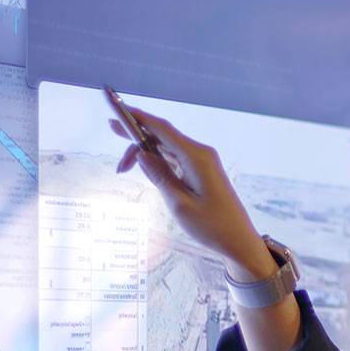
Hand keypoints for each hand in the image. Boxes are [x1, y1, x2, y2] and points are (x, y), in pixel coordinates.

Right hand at [111, 109, 276, 280]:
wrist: (238, 240)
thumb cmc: (212, 226)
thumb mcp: (179, 203)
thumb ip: (159, 176)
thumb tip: (142, 154)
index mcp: (196, 157)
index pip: (162, 129)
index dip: (138, 118)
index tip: (118, 110)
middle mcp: (200, 154)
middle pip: (163, 136)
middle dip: (136, 134)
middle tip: (111, 126)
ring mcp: (202, 162)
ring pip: (167, 148)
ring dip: (145, 152)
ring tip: (122, 166)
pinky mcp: (201, 171)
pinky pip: (175, 158)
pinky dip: (157, 160)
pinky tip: (142, 166)